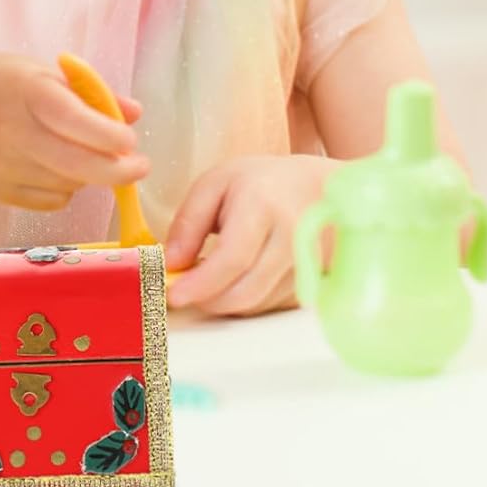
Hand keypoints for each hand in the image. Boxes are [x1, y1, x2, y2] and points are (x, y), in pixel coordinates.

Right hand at [0, 53, 147, 212]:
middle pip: (77, 165)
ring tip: (78, 153)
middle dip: (117, 172)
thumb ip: (88, 92)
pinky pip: (50, 200)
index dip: (109, 135)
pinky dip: (65, 188)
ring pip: (69, 184)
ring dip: (88, 175)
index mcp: (24, 91)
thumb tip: (134, 114)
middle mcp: (9, 130)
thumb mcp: (38, 71)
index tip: (130, 141)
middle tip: (138, 167)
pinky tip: (52, 167)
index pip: (75, 119)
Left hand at [164, 154, 339, 316]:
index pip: (232, 258)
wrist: (315, 188)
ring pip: (257, 303)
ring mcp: (307, 264)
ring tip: (211, 276)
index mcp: (263, 206)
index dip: (201, 283)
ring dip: (226, 301)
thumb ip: (189, 222)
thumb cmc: (262, 182)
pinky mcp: (312, 282)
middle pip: (246, 291)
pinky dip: (247, 299)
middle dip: (208, 300)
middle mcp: (291, 238)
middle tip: (186, 290)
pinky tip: (237, 278)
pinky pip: (271, 304)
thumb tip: (171, 262)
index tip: (175, 295)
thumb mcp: (214, 184)